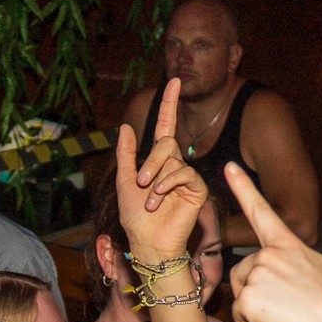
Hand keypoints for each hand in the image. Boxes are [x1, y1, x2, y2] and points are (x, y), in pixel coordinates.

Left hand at [117, 78, 207, 259]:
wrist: (147, 241)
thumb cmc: (135, 216)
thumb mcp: (124, 181)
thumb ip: (126, 154)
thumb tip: (125, 127)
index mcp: (157, 161)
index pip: (165, 126)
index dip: (169, 104)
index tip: (174, 81)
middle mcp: (173, 165)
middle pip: (166, 142)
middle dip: (150, 161)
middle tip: (141, 183)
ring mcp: (186, 176)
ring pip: (173, 158)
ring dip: (155, 179)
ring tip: (151, 201)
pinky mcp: (197, 189)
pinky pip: (184, 174)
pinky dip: (168, 184)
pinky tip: (160, 199)